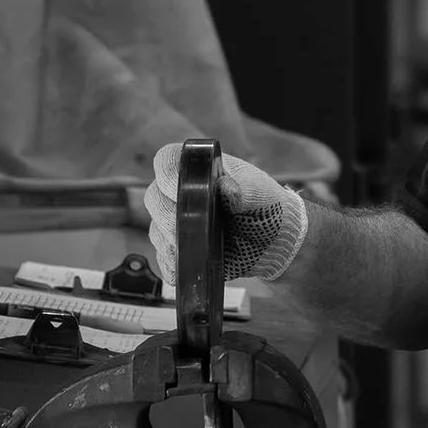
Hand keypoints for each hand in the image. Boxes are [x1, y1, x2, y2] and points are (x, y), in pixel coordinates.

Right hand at [143, 143, 310, 285]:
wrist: (274, 242)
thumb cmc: (268, 208)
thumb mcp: (262, 194)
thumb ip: (246, 189)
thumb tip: (227, 187)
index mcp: (199, 171)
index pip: (166, 161)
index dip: (166, 175)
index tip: (181, 192)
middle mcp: (183, 194)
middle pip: (154, 198)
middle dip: (166, 215)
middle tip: (187, 229)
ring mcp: (179, 223)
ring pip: (156, 230)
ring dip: (169, 242)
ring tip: (193, 248)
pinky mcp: (181, 249)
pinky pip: (164, 258)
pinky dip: (172, 265)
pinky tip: (188, 266)